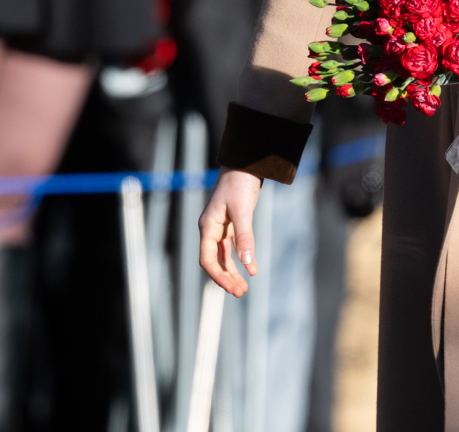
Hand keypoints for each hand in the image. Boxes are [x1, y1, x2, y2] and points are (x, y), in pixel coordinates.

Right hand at [199, 168, 263, 296]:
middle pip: (215, 261)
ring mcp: (221, 227)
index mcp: (207, 226)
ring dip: (233, 272)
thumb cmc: (239, 184)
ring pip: (224, 257)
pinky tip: (251, 270)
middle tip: (240, 293)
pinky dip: (241, 259)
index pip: (208, 259)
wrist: (245, 165)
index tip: (232, 289)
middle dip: (226, 278)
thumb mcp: (242, 211)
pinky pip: (233, 247)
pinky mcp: (231, 224)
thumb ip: (245, 237)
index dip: (218, 276)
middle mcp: (211, 229)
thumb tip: (248, 263)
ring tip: (244, 288)